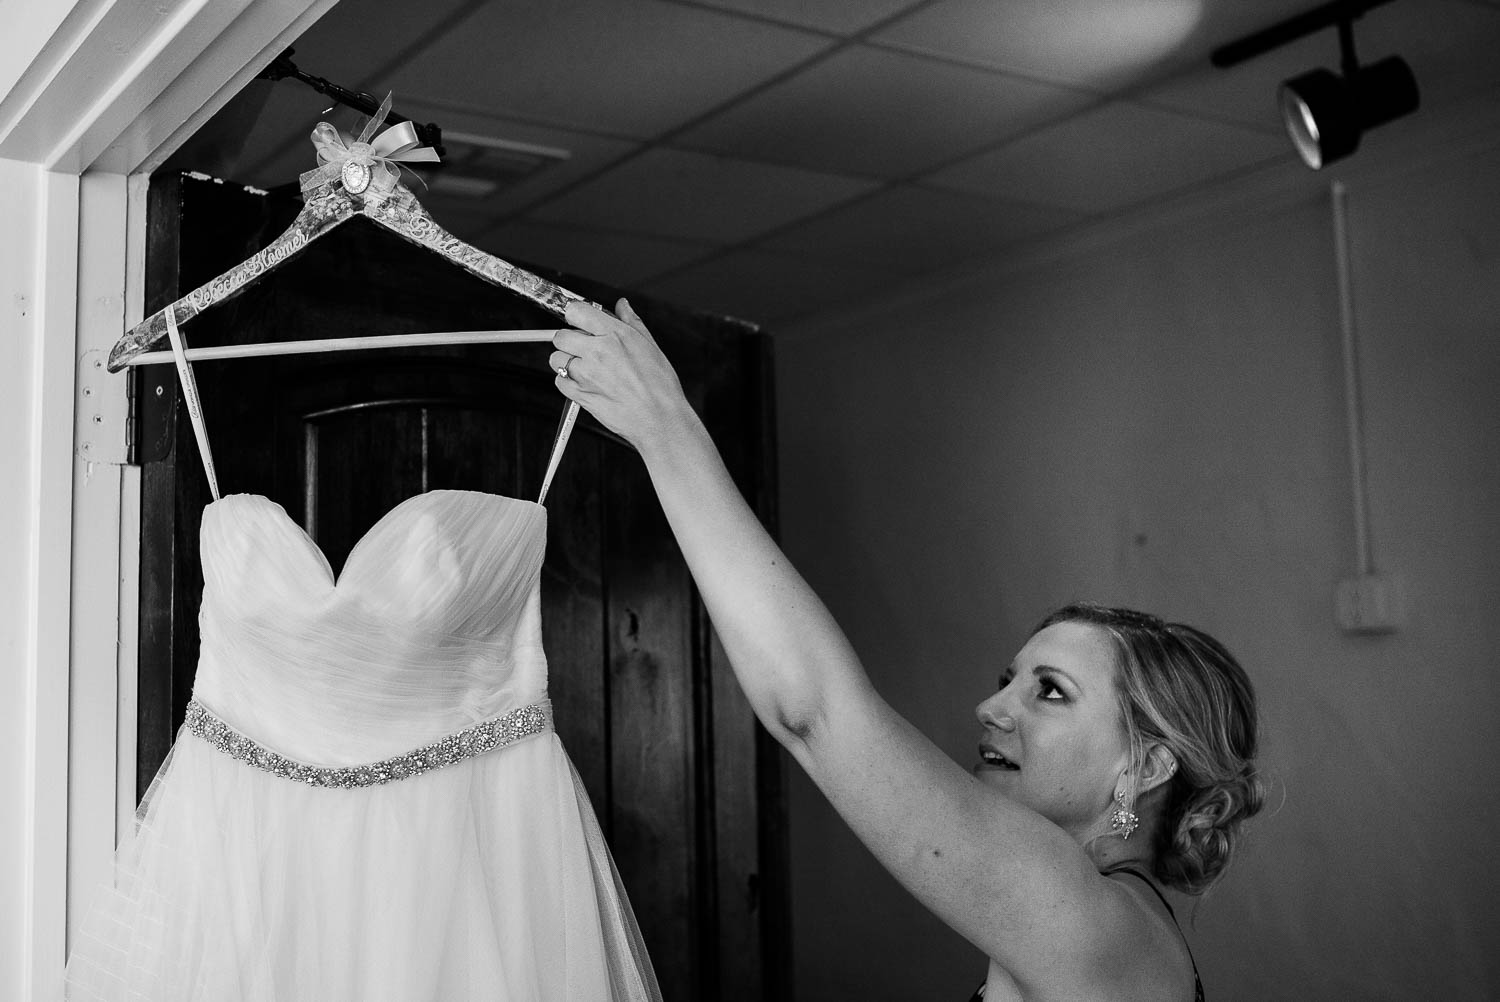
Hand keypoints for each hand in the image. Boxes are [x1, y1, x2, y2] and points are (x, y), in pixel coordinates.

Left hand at [549, 298, 693, 452]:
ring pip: (556, 358)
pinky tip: (584, 383)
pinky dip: (567, 382)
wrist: (659, 419)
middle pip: (561, 336)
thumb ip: (632, 322)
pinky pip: (559, 381)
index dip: (575, 315)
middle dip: (569, 340)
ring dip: (566, 361)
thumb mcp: (651, 346)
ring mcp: (586, 374)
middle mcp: (597, 352)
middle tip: (583, 348)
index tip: (578, 320)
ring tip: (585, 368)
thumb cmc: (660, 388)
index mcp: (615, 335)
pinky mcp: (580, 395)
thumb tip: (622, 306)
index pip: (576, 311)